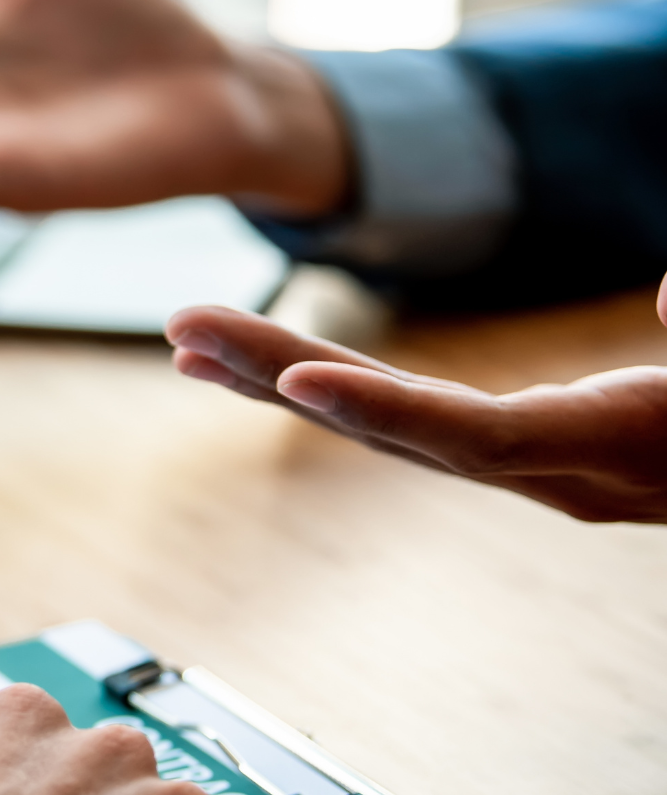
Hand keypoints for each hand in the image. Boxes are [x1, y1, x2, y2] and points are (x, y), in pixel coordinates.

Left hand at [168, 297, 666, 522]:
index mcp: (611, 444)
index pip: (481, 438)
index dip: (390, 412)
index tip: (299, 382)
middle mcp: (552, 467)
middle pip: (395, 423)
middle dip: (282, 375)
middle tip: (183, 327)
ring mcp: (529, 462)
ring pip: (381, 420)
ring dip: (276, 378)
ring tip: (184, 339)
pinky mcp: (521, 446)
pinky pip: (402, 418)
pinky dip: (323, 387)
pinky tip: (254, 368)